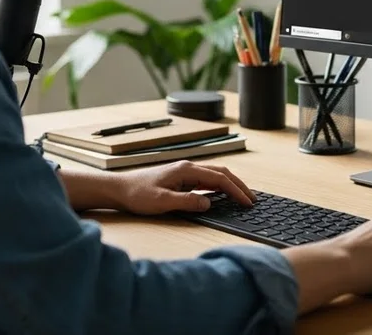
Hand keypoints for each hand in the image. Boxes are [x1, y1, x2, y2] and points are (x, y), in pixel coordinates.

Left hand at [114, 160, 254, 215]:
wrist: (119, 189)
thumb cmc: (137, 195)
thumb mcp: (162, 202)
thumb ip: (187, 202)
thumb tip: (209, 203)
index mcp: (186, 170)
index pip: (219, 178)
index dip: (236, 190)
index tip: (248, 202)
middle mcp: (188, 167)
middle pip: (221, 173)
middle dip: (239, 185)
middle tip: (252, 199)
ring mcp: (185, 172)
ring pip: (215, 175)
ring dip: (230, 185)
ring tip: (242, 197)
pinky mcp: (180, 178)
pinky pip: (206, 180)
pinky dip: (219, 186)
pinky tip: (222, 195)